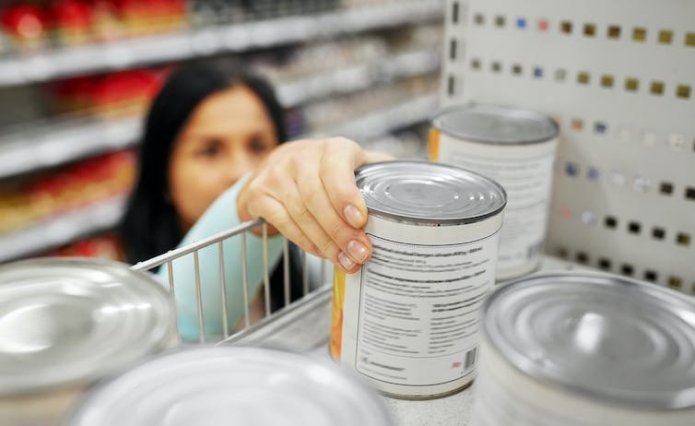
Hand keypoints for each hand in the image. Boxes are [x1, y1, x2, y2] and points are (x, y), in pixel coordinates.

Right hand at [237, 137, 390, 272]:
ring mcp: (276, 174)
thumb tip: (414, 190)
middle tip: (361, 254)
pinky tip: (321, 254)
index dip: (346, 194)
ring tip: (346, 262)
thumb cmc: (327, 171)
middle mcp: (300, 157)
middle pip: (317, 198)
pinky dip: (304, 242)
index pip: (336, 167)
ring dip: (325, 243)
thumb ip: (380, 173)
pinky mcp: (259, 194)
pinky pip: (283, 223)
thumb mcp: (354, 165)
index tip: (360, 220)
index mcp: (332, 149)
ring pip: (301, 214)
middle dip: (340, 231)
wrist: (277, 167)